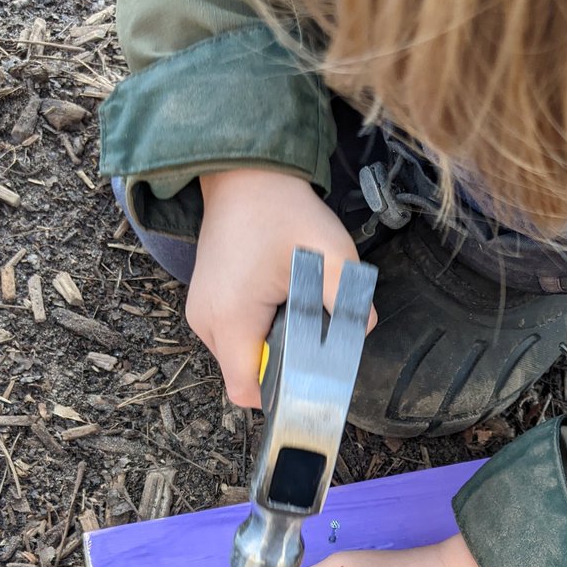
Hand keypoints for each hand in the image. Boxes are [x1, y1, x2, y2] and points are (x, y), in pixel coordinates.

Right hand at [186, 169, 371, 407]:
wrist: (243, 172)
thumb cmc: (282, 209)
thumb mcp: (330, 250)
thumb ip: (350, 297)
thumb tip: (365, 330)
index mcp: (232, 317)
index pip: (247, 390)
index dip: (281, 394)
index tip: (309, 376)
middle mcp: (206, 321)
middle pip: (244, 376)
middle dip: (279, 366)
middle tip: (309, 331)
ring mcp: (201, 312)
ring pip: (238, 358)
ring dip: (268, 347)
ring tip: (292, 309)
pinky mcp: (205, 302)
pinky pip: (232, 337)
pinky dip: (256, 331)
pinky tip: (276, 301)